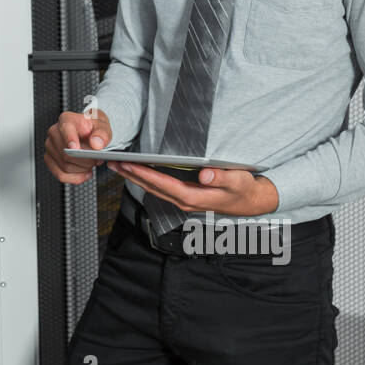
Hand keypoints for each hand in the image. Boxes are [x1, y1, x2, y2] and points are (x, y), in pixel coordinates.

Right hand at [43, 109, 113, 183]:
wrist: (90, 133)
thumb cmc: (93, 129)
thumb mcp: (103, 127)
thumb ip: (102, 134)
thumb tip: (96, 144)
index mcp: (66, 120)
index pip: (65, 130)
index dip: (70, 140)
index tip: (75, 148)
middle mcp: (55, 132)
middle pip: (66, 153)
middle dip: (85, 160)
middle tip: (97, 159)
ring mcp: (50, 147)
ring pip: (64, 167)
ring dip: (82, 169)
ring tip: (91, 163)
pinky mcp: (50, 160)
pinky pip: (61, 175)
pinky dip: (75, 177)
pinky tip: (85, 172)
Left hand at [106, 163, 279, 216]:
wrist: (250, 202)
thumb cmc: (243, 190)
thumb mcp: (237, 181)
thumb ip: (222, 177)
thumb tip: (204, 174)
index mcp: (194, 197)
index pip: (164, 184)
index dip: (145, 175)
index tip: (130, 165)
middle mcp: (185, 201)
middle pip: (152, 188)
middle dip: (132, 175)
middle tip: (113, 163)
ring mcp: (183, 201)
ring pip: (153, 189)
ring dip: (135, 178)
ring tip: (118, 166)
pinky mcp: (184, 197)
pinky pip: (160, 189)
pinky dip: (145, 180)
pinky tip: (137, 172)